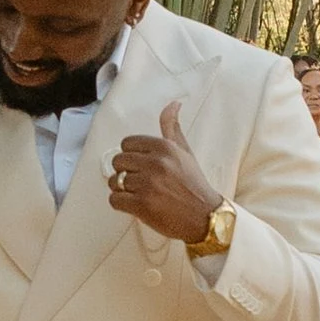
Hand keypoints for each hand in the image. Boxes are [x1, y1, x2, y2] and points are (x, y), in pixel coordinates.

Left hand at [107, 101, 221, 243]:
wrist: (205, 217)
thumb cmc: (194, 184)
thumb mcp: (185, 152)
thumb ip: (172, 128)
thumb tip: (173, 103)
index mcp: (164, 147)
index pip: (127, 143)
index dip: (132, 156)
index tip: (142, 165)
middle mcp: (155, 163)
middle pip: (118, 161)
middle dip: (125, 172)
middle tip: (140, 182)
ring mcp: (147, 184)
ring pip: (114, 181)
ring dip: (122, 189)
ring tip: (140, 194)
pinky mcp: (141, 205)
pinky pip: (114, 199)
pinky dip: (121, 203)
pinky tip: (135, 205)